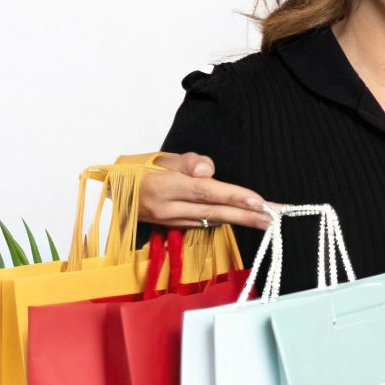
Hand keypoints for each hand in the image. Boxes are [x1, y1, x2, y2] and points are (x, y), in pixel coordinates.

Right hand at [139, 152, 273, 230]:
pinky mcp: (171, 228)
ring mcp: (169, 222)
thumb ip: (189, 161)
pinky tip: (242, 220)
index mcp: (164, 187)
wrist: (111, 189)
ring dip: (239, 221)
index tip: (259, 201)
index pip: (207, 192)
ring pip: (210, 221)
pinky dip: (223, 221)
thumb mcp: (161, 156)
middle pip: (214, 213)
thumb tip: (209, 171)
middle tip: (274, 218)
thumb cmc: (139, 168)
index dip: (234, 197)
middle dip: (246, 216)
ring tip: (266, 221)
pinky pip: (202, 223)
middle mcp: (167, 209)